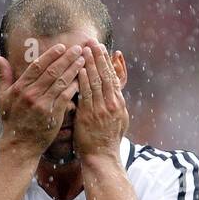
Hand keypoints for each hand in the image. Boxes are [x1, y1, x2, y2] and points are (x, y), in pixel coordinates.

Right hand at [0, 43, 85, 154]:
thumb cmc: (11, 121)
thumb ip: (2, 78)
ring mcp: (43, 105)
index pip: (37, 66)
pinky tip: (81, 79)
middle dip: (66, 58)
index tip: (61, 47)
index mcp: (20, 88)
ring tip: (83, 60)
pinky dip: (74, 87)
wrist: (19, 146)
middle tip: (78, 48)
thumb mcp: (1, 99)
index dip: (51, 55)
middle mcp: (31, 95)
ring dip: (73, 69)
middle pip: (52, 71)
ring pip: (61, 82)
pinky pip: (65, 97)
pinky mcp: (53, 115)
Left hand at [73, 41, 128, 159]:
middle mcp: (111, 104)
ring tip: (84, 49)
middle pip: (105, 75)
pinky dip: (83, 80)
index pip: (113, 77)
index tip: (102, 48)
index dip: (107, 61)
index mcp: (118, 103)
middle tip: (92, 41)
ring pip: (95, 81)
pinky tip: (79, 68)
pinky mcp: (89, 116)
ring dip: (90, 63)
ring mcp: (101, 109)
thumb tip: (115, 91)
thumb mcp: (119, 120)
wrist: (102, 158)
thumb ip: (116, 104)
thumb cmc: (108, 141)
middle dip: (98, 57)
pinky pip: (86, 94)